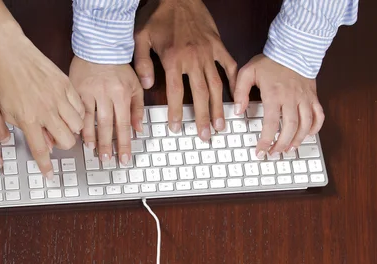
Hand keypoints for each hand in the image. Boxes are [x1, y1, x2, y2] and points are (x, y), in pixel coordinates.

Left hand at [0, 0, 84, 181]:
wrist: (10, 53)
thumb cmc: (5, 81)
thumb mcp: (8, 111)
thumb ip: (26, 130)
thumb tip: (45, 144)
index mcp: (28, 119)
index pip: (41, 150)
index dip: (46, 166)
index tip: (50, 175)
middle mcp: (46, 110)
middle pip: (67, 141)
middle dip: (63, 144)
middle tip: (55, 136)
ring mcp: (59, 97)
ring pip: (78, 125)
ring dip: (72, 129)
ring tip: (63, 122)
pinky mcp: (67, 85)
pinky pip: (81, 107)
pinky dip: (78, 113)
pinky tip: (69, 109)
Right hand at [69, 57, 143, 164]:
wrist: (99, 47)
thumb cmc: (119, 68)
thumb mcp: (135, 86)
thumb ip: (137, 109)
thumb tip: (138, 130)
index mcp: (122, 94)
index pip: (123, 125)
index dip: (123, 144)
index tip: (123, 158)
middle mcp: (106, 94)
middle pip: (106, 126)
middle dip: (107, 145)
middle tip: (106, 160)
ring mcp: (89, 92)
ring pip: (89, 119)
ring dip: (91, 137)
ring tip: (92, 151)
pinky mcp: (76, 89)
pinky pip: (76, 110)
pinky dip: (77, 123)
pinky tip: (78, 134)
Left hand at [134, 0, 236, 139]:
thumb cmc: (156, 15)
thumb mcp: (140, 37)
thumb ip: (141, 62)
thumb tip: (145, 85)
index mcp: (173, 59)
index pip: (174, 93)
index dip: (176, 113)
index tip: (177, 128)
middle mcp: (193, 58)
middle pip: (200, 95)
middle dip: (203, 118)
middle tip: (206, 136)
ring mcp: (209, 52)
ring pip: (216, 85)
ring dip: (220, 107)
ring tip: (222, 124)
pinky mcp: (219, 45)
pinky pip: (230, 66)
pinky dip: (234, 82)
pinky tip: (236, 97)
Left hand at [234, 54, 324, 158]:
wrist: (293, 47)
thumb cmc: (270, 61)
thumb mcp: (247, 72)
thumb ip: (240, 92)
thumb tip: (237, 111)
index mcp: (274, 95)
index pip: (271, 124)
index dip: (266, 140)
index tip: (260, 151)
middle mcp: (291, 99)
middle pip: (290, 128)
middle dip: (281, 145)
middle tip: (273, 153)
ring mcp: (304, 98)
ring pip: (305, 125)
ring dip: (298, 140)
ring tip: (288, 149)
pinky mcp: (313, 96)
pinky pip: (319, 115)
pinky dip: (315, 127)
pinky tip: (308, 135)